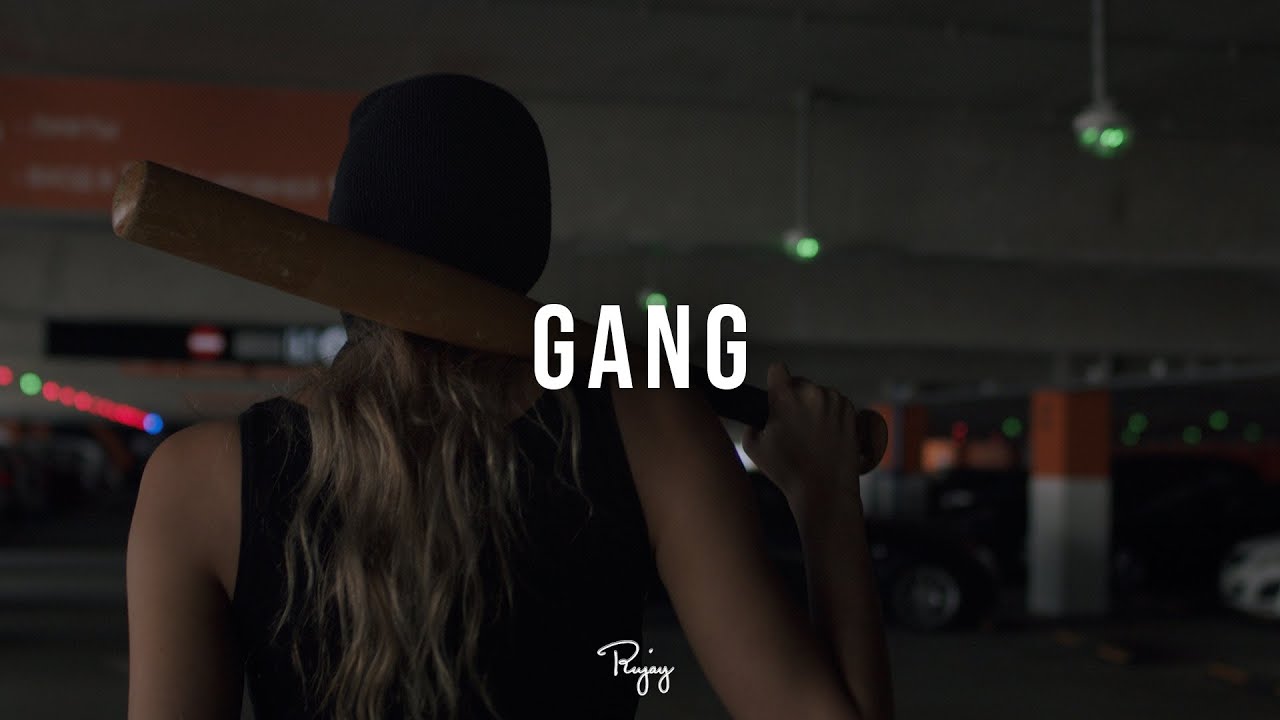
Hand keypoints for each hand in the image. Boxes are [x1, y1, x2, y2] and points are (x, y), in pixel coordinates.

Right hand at [741, 363, 864, 506]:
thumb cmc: (788, 471)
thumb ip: (751, 424)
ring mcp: (834, 400)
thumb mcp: (753, 447)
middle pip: (799, 383)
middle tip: (793, 426)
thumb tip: (758, 417)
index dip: (775, 382)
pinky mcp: (850, 410)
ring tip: (811, 435)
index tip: (776, 393)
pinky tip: (826, 436)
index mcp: (786, 397)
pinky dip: (831, 414)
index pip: (777, 369)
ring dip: (814, 406)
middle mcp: (812, 393)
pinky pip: (835, 403)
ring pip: (819, 393)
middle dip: (794, 398)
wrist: (825, 489)